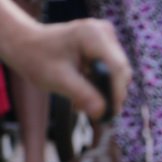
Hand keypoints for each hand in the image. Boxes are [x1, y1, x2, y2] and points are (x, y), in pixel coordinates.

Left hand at [8, 18, 130, 119]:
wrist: (27, 45)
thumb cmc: (37, 58)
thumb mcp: (57, 79)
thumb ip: (81, 95)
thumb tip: (101, 113)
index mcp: (93, 35)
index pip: (116, 68)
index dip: (116, 93)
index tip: (110, 115)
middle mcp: (105, 32)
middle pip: (121, 72)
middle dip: (110, 95)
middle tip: (94, 115)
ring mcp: (108, 39)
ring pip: (119, 75)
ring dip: (106, 93)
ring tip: (81, 101)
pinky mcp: (108, 47)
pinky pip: (114, 73)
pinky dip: (103, 86)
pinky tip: (85, 90)